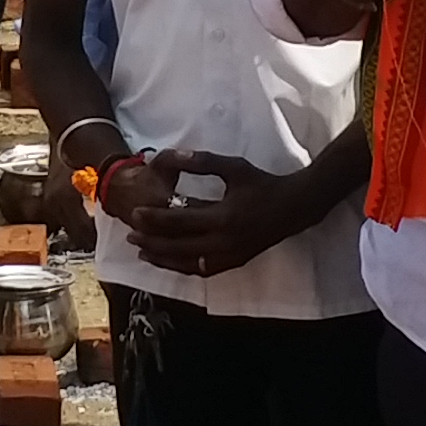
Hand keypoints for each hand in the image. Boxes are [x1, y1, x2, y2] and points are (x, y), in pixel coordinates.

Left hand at [116, 149, 336, 278]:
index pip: (179, 222)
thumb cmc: (263, 184)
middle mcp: (224, 242)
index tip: (136, 213)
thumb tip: (174, 156)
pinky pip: (203, 270)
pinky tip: (171, 261)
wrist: (295, 207)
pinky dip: (184, 267)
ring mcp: (230, 256)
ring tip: (144, 252)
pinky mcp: (235, 262)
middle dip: (152, 242)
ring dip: (164, 259)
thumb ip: (203, 163)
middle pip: (178, 247)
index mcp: (223, 217)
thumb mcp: (234, 167)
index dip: (154, 219)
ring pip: (188, 264)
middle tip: (131, 235)